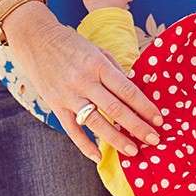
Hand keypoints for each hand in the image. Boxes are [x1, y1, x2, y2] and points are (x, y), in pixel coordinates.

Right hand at [2, 1, 162, 162]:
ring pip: (95, 122)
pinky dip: (84, 145)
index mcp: (98, 65)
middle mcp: (84, 81)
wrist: (36, 39)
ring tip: (133, 151)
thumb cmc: (71, 44)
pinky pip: (72, 130)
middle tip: (154, 140)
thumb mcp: (97, 50)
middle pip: (115, 109)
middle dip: (137, 126)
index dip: (145, 107)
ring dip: (116, 139)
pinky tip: (98, 156)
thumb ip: (115, 70)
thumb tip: (133, 91)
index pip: (127, 90)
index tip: (159, 120)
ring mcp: (69, 95)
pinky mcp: (56, 105)